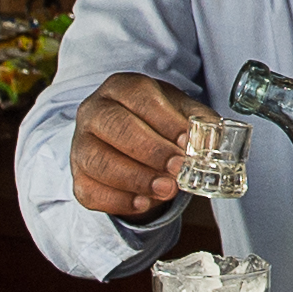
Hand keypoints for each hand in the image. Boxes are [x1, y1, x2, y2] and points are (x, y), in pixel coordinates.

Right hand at [70, 71, 213, 223]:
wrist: (128, 144)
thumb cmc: (155, 123)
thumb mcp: (179, 112)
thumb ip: (198, 122)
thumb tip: (214, 138)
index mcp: (121, 88)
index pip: (139, 97)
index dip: (165, 121)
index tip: (187, 142)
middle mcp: (94, 111)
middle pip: (115, 126)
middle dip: (150, 150)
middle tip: (178, 169)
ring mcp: (81, 144)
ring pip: (99, 161)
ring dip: (136, 178)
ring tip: (166, 190)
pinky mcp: (78, 176)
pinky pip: (90, 191)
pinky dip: (118, 200)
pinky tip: (143, 203)